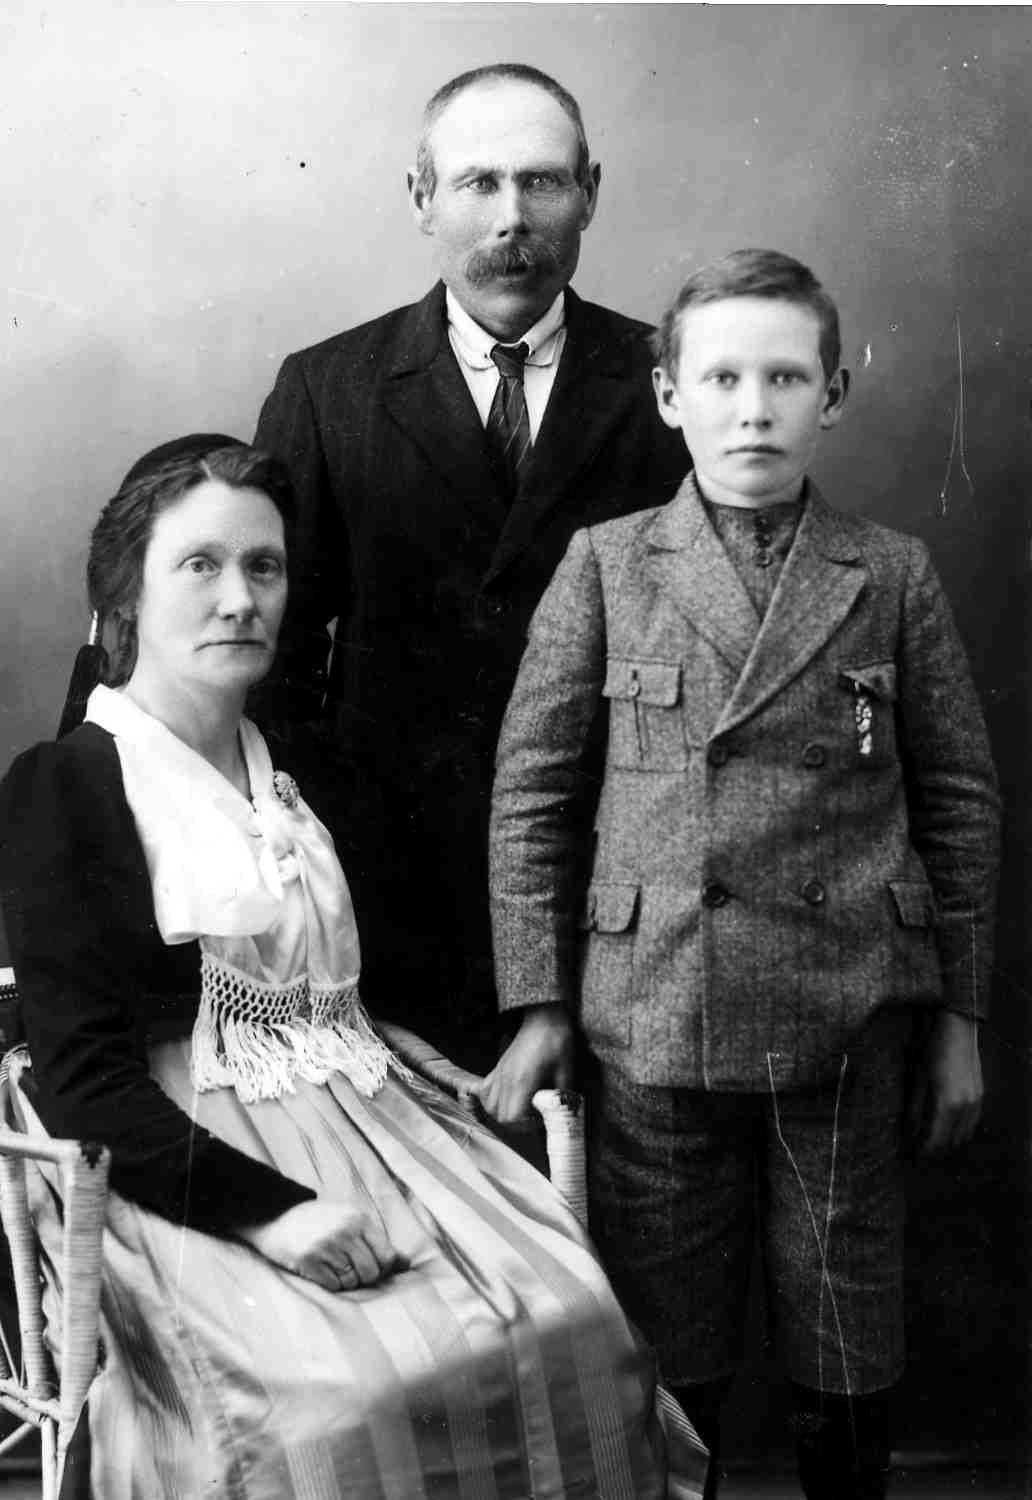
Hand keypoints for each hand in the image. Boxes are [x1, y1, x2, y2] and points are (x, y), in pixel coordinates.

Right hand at [237, 1199, 396, 1290]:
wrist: (276, 1217)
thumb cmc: (319, 1221)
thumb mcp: (349, 1220)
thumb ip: (377, 1241)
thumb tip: (407, 1263)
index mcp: (359, 1218)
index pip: (386, 1255)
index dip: (382, 1268)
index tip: (372, 1267)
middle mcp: (345, 1231)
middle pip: (371, 1272)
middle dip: (364, 1277)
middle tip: (350, 1269)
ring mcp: (326, 1246)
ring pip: (352, 1281)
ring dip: (346, 1281)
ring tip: (333, 1266)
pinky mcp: (308, 1261)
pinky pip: (333, 1286)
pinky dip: (330, 1284)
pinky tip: (321, 1271)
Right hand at [475, 1005, 574, 1125]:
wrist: (544, 1018)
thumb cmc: (557, 1041)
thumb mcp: (566, 1070)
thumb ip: (562, 1095)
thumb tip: (563, 1114)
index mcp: (523, 1081)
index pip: (511, 1117)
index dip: (525, 1126)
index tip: (539, 1119)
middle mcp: (506, 1079)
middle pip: (499, 1115)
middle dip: (516, 1123)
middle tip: (533, 1115)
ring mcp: (499, 1072)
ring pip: (490, 1105)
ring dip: (504, 1113)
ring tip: (522, 1108)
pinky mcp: (498, 1067)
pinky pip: (485, 1090)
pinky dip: (492, 1099)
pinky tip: (508, 1098)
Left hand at [907, 1010, 982, 1155]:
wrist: (957, 1028)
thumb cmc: (931, 1050)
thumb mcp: (916, 1079)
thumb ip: (913, 1109)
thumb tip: (908, 1131)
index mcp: (946, 1104)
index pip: (934, 1140)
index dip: (922, 1151)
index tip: (911, 1156)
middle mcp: (965, 1107)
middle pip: (951, 1142)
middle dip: (935, 1149)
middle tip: (918, 1150)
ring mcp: (976, 1101)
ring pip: (963, 1134)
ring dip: (948, 1141)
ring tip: (930, 1140)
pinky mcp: (980, 1095)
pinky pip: (971, 1122)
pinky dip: (959, 1129)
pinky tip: (946, 1125)